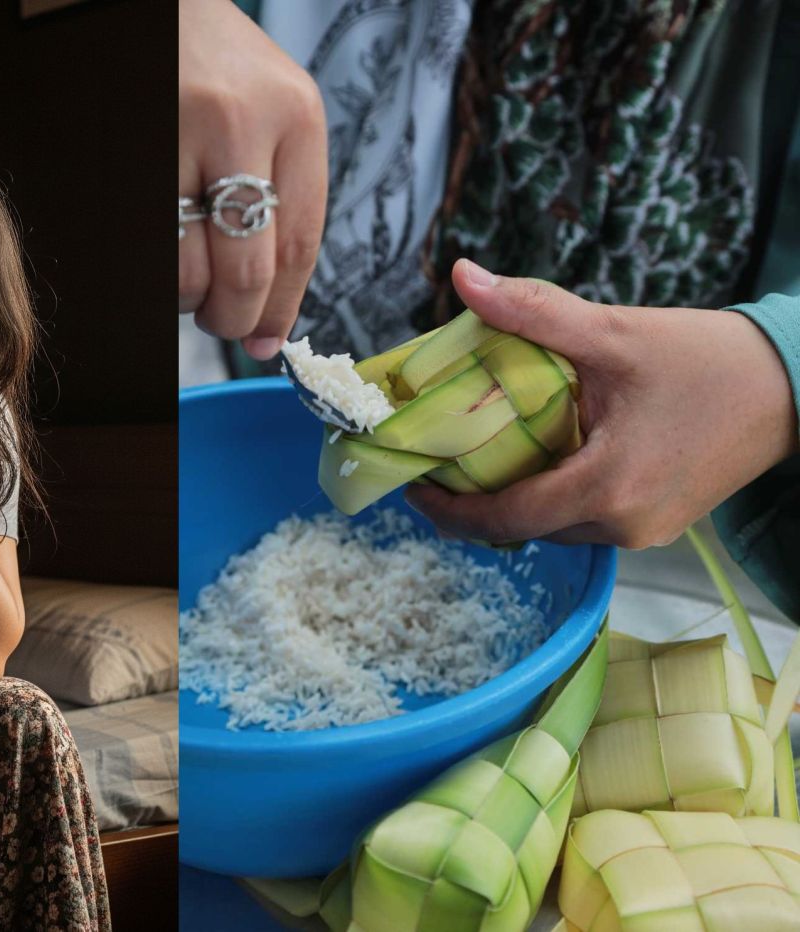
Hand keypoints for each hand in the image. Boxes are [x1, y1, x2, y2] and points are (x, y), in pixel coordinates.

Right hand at [179, 0, 327, 359]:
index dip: (282, 309)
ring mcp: (177, 134)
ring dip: (190, 299)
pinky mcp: (130, 152)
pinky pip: (149, 247)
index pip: (300, 244)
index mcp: (295, 115)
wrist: (162, 7)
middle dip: (236, 319)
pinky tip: (168, 251)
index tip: (269, 341)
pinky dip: (160, 271)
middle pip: (247, 270)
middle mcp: (239, 121)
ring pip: (188, 270)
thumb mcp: (275, 114)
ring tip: (191, 280)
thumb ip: (285, 196)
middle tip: (226, 325)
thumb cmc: (220, 69)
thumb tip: (271, 309)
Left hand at [403, 259, 799, 548]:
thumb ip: (533, 310)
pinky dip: (550, 493)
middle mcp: (621, 525)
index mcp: (606, 489)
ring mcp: (641, 532)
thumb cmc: (709, 360)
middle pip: (522, 526)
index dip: (448, 508)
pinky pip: (583, 518)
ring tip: (476, 453)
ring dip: (512, 496)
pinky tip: (534, 455)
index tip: (412, 483)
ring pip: (552, 525)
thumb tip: (463, 276)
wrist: (795, 387)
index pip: (503, 519)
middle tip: (436, 460)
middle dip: (473, 500)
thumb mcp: (613, 332)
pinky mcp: (655, 524)